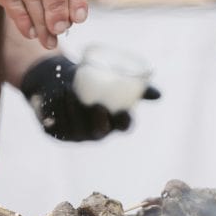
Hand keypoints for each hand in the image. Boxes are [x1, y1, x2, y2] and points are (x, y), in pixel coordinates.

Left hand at [20, 56, 160, 141]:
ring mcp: (75, 135)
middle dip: (98, 120)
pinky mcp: (57, 132)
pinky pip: (57, 125)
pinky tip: (57, 98)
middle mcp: (96, 132)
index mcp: (114, 123)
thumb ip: (137, 88)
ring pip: (76, 128)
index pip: (123, 126)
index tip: (121, 109)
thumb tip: (159, 95)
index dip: (123, 120)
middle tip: (96, 105)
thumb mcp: (114, 82)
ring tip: (70, 93)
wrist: (61, 80)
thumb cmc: (93, 81)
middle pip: (99, 131)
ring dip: (73, 111)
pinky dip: (57, 111)